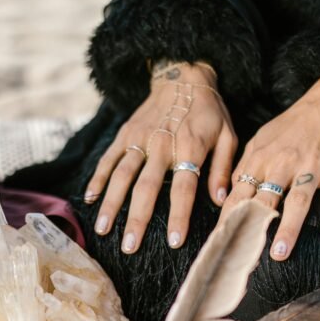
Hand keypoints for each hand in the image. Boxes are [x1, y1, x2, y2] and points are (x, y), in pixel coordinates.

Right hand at [85, 61, 236, 252]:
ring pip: (122, 175)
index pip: (184, 188)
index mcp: (190, 147)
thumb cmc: (209, 111)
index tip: (174, 243)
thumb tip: (220, 201)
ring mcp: (140, 138)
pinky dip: (98, 178)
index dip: (179, 216)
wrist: (183, 74)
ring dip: (111, 204)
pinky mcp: (125, 133)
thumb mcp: (228, 135)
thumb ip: (223, 168)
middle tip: (129, 246)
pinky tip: (91, 199)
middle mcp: (162, 145)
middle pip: (146, 187)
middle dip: (137, 219)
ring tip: (103, 230)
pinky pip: (109, 158)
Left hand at [220, 77, 319, 259]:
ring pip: (298, 200)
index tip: (221, 242)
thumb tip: (228, 195)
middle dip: (254, 227)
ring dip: (289, 227)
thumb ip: (244, 168)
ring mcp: (314, 167)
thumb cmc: (293, 126)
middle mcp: (284, 164)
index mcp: (261, 160)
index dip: (229, 219)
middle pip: (266, 199)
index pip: (239, 194)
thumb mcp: (260, 141)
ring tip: (281, 252)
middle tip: (245, 254)